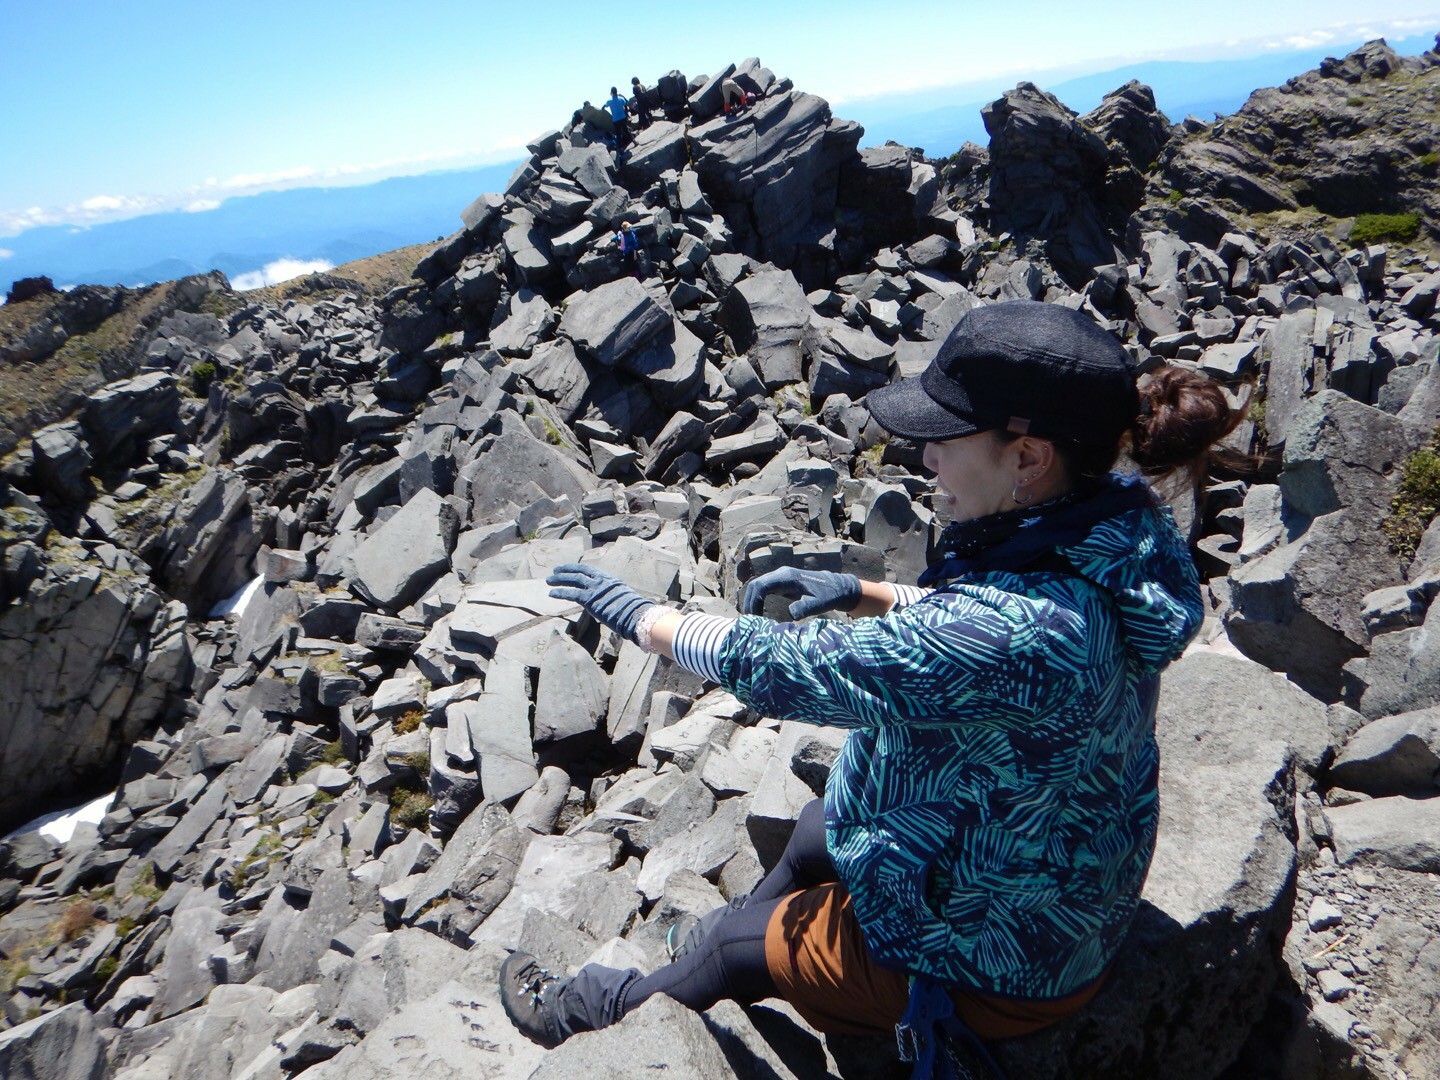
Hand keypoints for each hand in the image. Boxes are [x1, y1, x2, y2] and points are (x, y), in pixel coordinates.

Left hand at [547, 563, 655, 642]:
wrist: (636, 615)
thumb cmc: (634, 612)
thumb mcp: (623, 599)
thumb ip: (614, 598)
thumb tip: (613, 604)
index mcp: (610, 579)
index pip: (591, 570)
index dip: (578, 568)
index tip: (570, 568)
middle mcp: (602, 581)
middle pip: (580, 571)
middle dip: (566, 570)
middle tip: (555, 571)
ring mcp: (596, 589)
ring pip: (573, 580)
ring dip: (559, 579)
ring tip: (549, 581)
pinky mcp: (590, 599)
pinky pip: (571, 593)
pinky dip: (560, 592)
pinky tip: (551, 593)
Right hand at [740, 567, 862, 619]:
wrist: (836, 588)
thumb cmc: (828, 596)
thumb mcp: (819, 604)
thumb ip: (806, 608)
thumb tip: (790, 614)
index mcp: (787, 577)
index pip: (762, 585)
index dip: (754, 601)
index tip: (755, 617)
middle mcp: (781, 574)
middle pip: (755, 585)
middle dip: (749, 603)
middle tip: (749, 621)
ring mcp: (780, 578)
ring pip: (757, 587)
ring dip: (751, 601)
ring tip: (752, 619)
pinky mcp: (781, 584)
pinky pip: (763, 590)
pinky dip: (757, 600)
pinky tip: (758, 613)